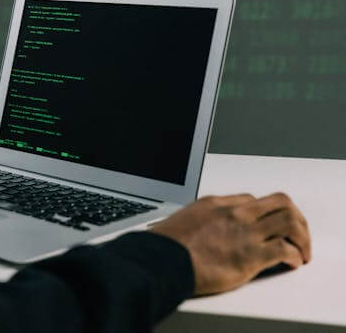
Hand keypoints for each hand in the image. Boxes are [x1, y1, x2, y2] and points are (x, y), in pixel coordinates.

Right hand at [151, 192, 310, 295]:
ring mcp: (244, 232)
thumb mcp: (181, 221)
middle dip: (295, 218)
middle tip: (297, 234)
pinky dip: (294, 256)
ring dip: (301, 237)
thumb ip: (197, 221)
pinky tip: (292, 262)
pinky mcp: (250, 255)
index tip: (267, 226)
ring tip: (301, 250)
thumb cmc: (166, 246)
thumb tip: (196, 230)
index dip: (265, 214)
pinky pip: (285, 249)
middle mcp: (234, 213)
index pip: (252, 200)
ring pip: (289, 221)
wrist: (162, 260)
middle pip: (280, 202)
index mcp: (216, 204)